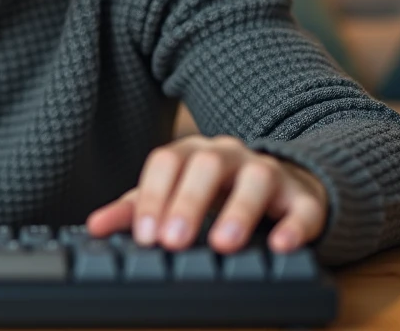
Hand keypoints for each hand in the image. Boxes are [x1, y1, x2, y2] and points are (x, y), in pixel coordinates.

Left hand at [86, 135, 327, 254]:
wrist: (283, 188)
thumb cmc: (217, 196)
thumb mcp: (173, 200)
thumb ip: (136, 211)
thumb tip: (95, 227)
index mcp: (193, 154)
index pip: (167, 162)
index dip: (154, 195)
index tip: (146, 235)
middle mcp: (230, 156)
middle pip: (207, 165)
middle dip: (188, 201)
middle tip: (174, 240)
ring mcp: (269, 173)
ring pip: (256, 178)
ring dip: (239, 211)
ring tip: (224, 245)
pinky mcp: (304, 198)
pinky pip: (304, 207)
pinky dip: (294, 226)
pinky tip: (283, 246)